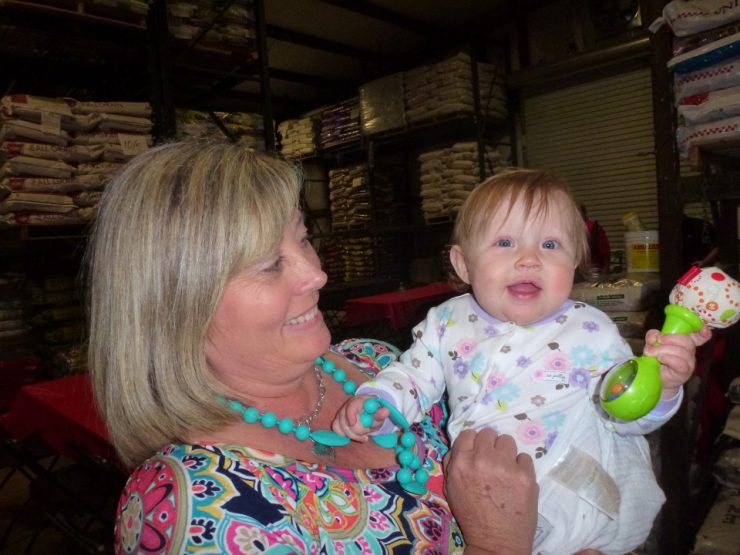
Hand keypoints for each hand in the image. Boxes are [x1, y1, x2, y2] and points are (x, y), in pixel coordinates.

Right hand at [331, 395, 388, 441]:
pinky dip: (345, 435)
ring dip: (353, 435)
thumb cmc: (374, 413)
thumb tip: (386, 411)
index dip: (350, 415)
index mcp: (358, 401)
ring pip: (340, 426)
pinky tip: (354, 435)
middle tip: (365, 436)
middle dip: (356, 431)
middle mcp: (347, 406)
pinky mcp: (337, 421)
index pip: (351, 406)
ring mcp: (341, 413)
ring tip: (363, 436)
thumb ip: (381, 414)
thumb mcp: (379, 414)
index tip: (353, 424)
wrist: (369, 414)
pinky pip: (336, 429)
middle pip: (344, 419)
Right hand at [444, 428, 537, 553]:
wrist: (496, 542)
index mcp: (461, 463)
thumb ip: (453, 464)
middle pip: (489, 433)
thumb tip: (462, 446)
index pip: (468, 433)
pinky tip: (517, 481)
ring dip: (506, 453)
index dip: (474, 442)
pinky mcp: (525, 475)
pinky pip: (524, 457)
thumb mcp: (451, 489)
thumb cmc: (471, 516)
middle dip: (490, 445)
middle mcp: (482, 459)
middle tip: (493, 460)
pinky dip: (521, 467)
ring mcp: (505, 466)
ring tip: (506, 469)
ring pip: (508, 440)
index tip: (478, 451)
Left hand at [643, 325, 711, 397]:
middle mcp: (690, 351)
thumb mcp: (652, 344)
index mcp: (684, 341)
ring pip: (681, 351)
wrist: (656, 378)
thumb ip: (652, 337)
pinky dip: (668, 358)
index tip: (703, 328)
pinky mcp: (685, 372)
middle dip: (670, 338)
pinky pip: (680, 363)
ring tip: (652, 352)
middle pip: (687, 341)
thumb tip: (655, 336)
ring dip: (663, 349)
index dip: (703, 331)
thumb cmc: (656, 358)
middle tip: (657, 341)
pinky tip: (660, 358)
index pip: (699, 336)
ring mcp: (689, 362)